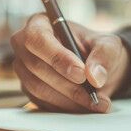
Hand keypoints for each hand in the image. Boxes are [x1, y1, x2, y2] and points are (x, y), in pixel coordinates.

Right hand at [11, 13, 130, 112]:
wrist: (92, 68)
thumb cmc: (95, 49)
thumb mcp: (107, 45)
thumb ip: (103, 56)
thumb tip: (95, 77)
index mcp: (39, 24)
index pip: (37, 38)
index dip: (57, 57)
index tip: (81, 74)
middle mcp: (24, 45)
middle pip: (37, 66)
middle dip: (68, 84)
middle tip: (95, 95)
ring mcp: (23, 68)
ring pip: (38, 87)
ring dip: (69, 99)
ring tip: (96, 103)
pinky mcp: (28, 88)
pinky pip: (41, 102)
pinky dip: (65, 107)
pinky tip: (83, 106)